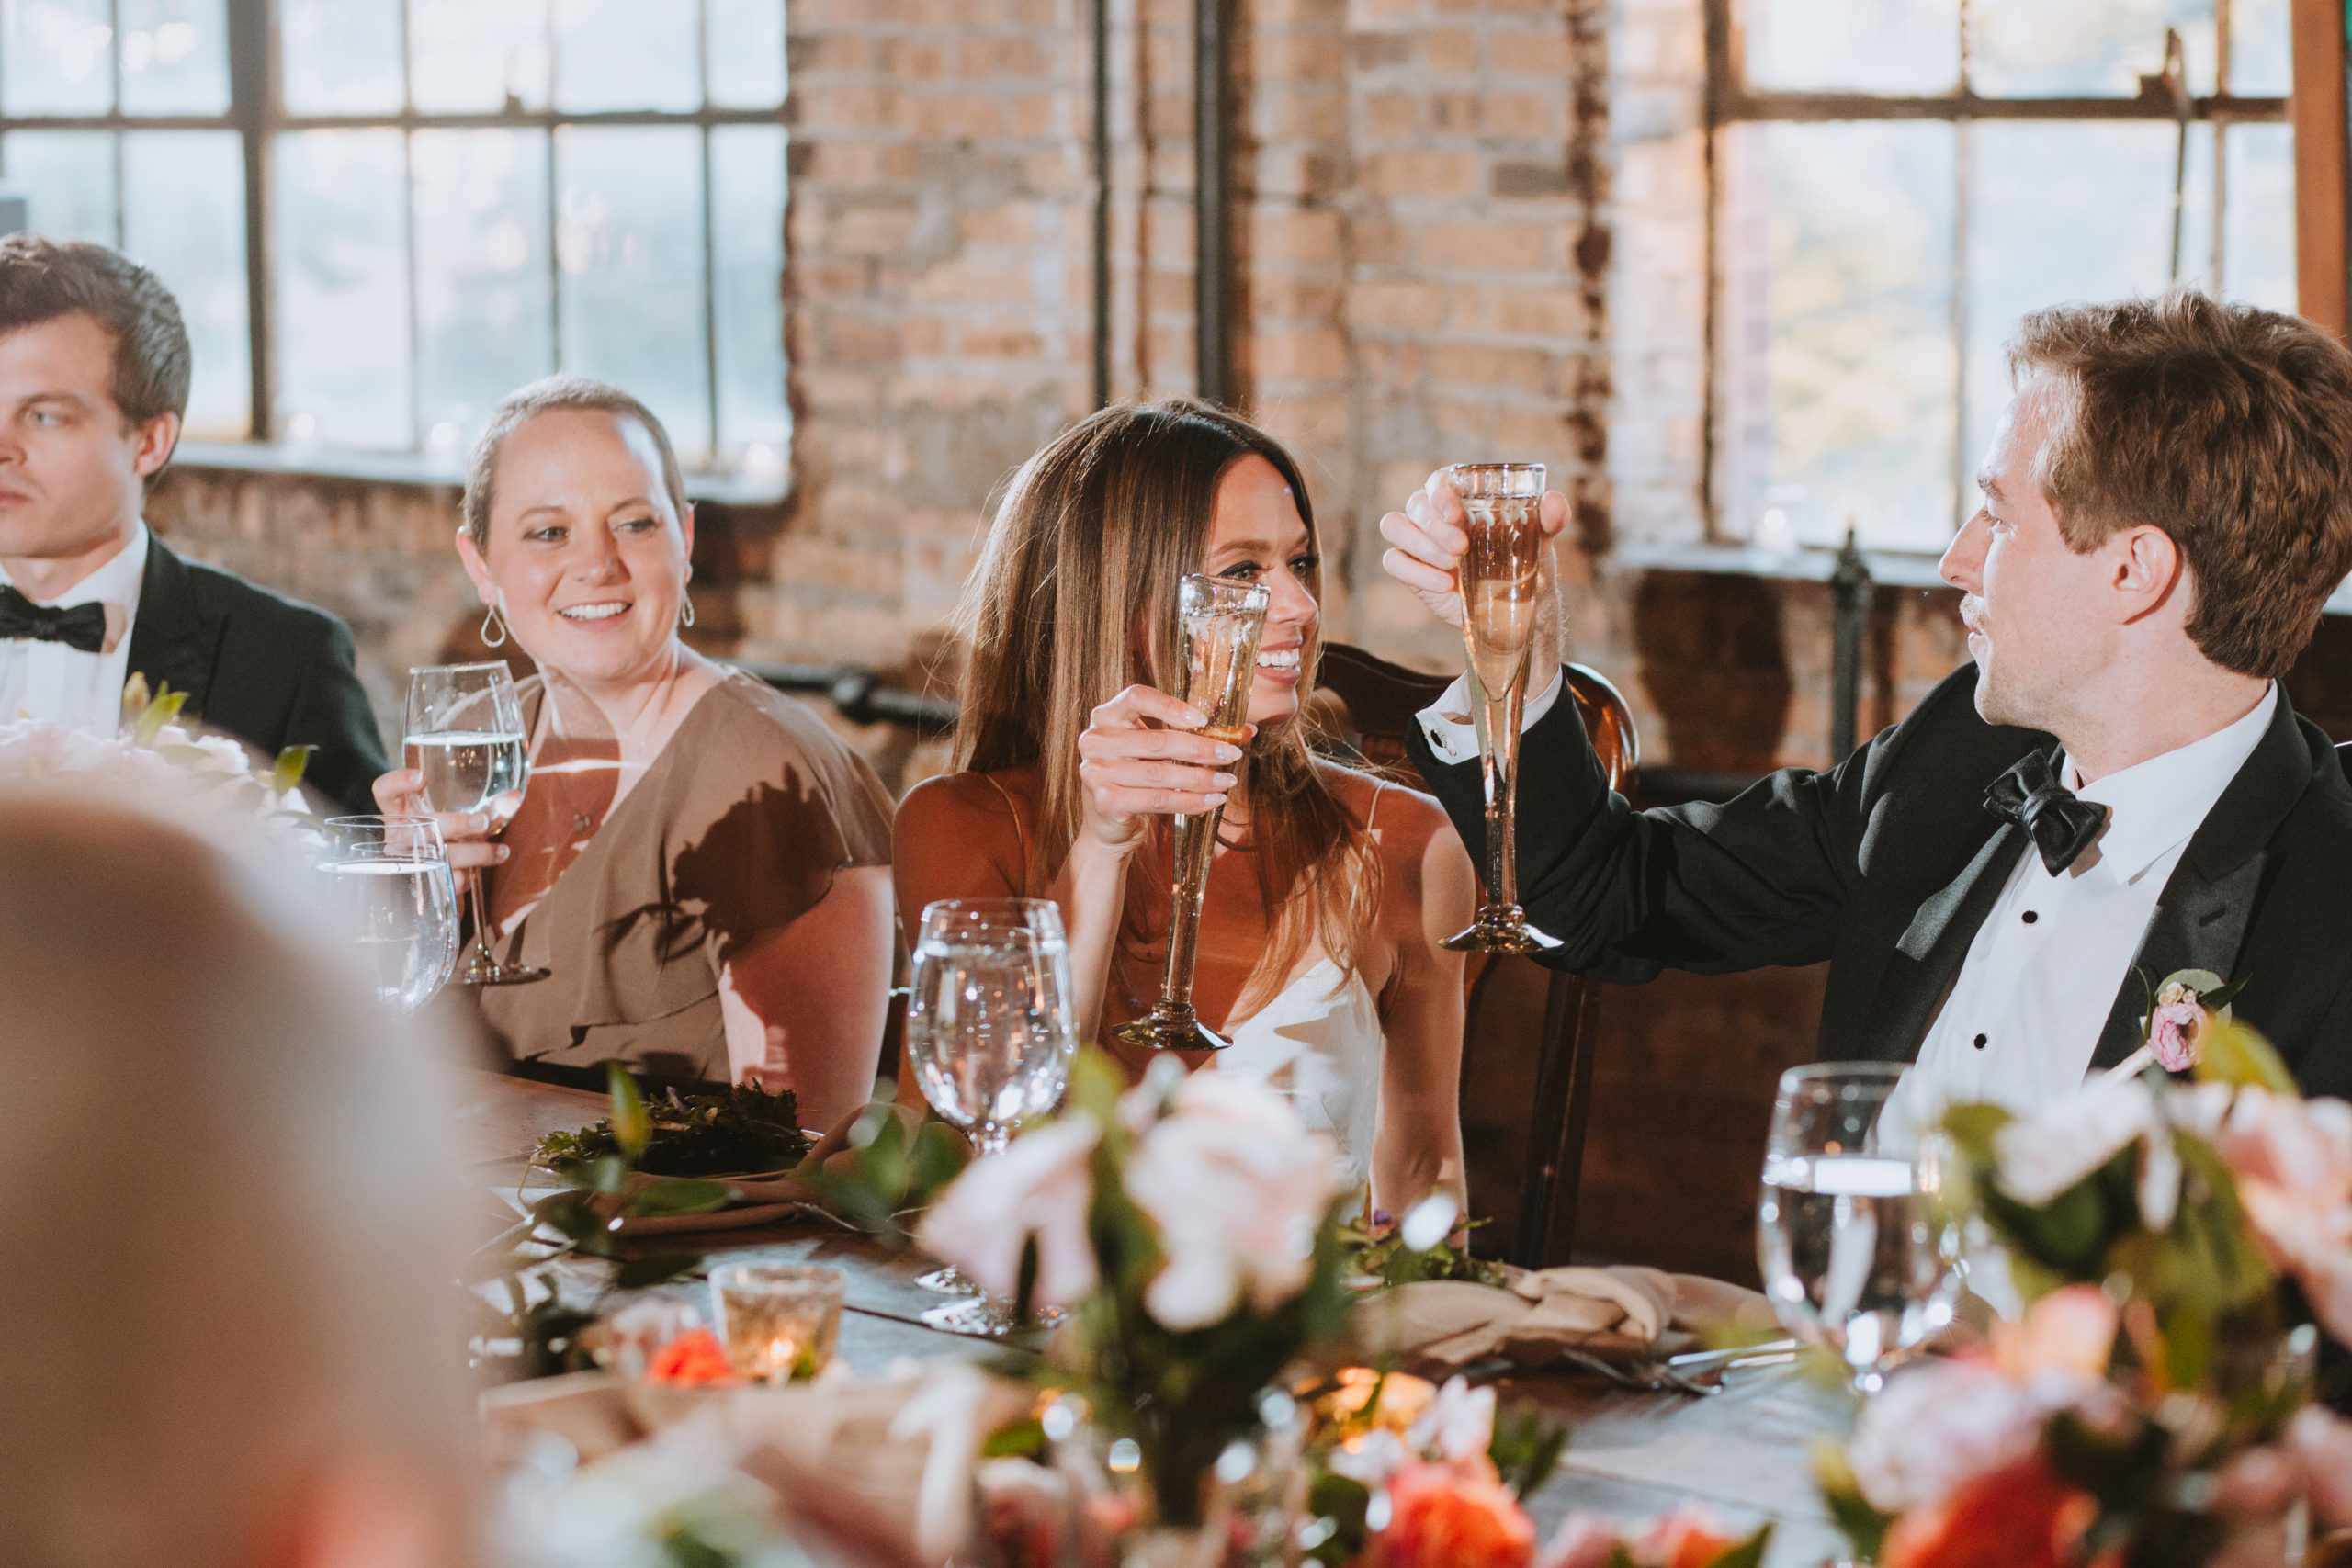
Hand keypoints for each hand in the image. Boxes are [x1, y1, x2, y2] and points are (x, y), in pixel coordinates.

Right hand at [369, 768, 506, 871]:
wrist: (428, 884)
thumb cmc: (443, 838)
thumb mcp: (454, 818)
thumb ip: (480, 807)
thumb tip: (514, 797)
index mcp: (399, 812)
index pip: (385, 791)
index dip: (398, 782)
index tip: (422, 777)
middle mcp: (396, 836)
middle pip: (419, 827)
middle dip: (455, 824)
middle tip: (482, 823)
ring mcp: (404, 862)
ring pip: (438, 857)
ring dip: (475, 854)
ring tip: (501, 851)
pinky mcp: (419, 887)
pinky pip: (446, 881)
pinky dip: (467, 877)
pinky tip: (475, 873)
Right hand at [1073, 684, 1244, 853]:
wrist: (1108, 825)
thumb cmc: (1137, 778)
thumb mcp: (1154, 751)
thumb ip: (1189, 735)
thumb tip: (1246, 730)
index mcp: (1106, 716)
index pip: (1137, 697)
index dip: (1171, 706)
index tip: (1203, 720)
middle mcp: (1095, 740)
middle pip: (1157, 740)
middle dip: (1201, 748)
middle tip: (1232, 754)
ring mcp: (1095, 771)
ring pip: (1161, 773)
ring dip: (1201, 778)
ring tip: (1227, 781)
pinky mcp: (1105, 801)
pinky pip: (1158, 800)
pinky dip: (1190, 802)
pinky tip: (1211, 801)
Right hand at [1378, 468, 1570, 678]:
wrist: (1515, 612)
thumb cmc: (1524, 566)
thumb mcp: (1541, 543)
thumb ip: (1550, 520)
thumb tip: (1555, 502)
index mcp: (1462, 498)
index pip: (1438, 480)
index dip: (1440, 491)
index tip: (1456, 512)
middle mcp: (1435, 515)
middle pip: (1415, 504)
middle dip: (1434, 525)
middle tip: (1461, 547)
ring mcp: (1419, 542)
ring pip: (1394, 525)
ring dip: (1420, 543)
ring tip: (1451, 564)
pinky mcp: (1411, 570)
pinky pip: (1393, 560)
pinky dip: (1414, 571)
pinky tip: (1445, 585)